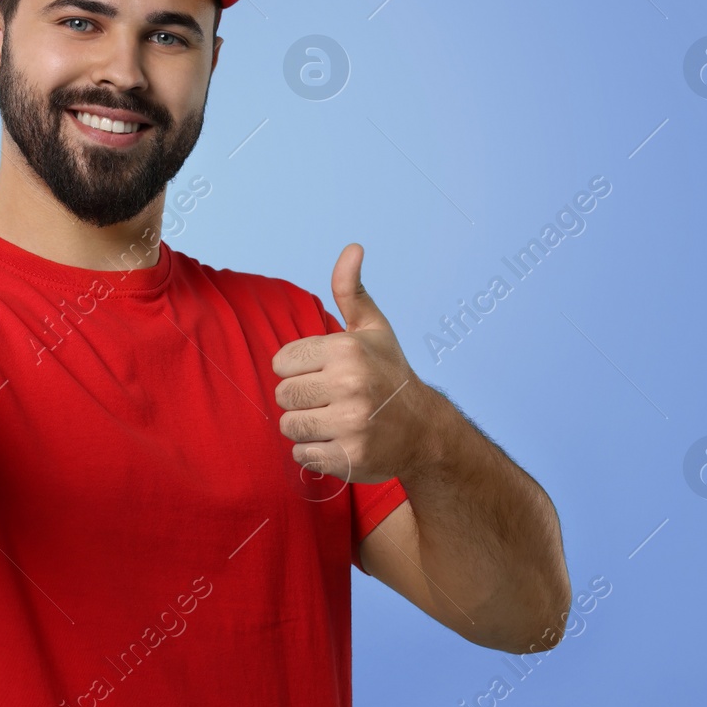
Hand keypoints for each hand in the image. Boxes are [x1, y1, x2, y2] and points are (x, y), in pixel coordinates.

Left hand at [271, 243, 427, 482]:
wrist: (425, 431)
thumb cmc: (389, 374)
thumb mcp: (373, 329)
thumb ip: (351, 290)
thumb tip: (352, 247)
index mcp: (347, 350)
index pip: (281, 361)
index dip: (298, 369)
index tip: (322, 373)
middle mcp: (349, 385)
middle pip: (283, 394)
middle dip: (300, 398)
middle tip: (329, 399)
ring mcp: (350, 424)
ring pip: (289, 425)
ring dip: (305, 426)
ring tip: (332, 420)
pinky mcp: (349, 458)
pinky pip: (302, 455)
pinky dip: (313, 452)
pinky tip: (337, 442)